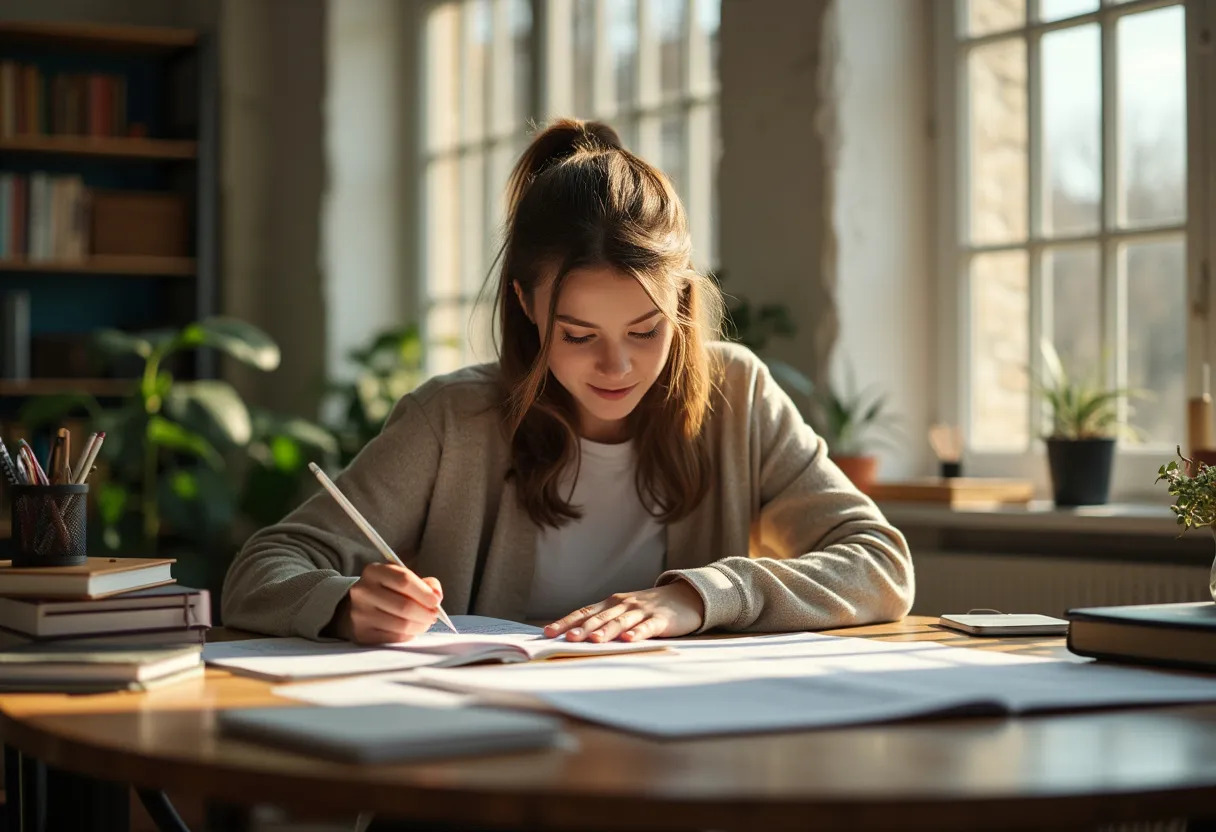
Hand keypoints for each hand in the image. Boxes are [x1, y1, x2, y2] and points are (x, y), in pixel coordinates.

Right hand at [330, 562, 442, 644]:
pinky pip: (394, 638)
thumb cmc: (386, 591)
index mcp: (373, 571)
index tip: (436, 601)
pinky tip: (411, 630)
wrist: (354, 607)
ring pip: (401, 624)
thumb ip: (424, 584)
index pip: (404, 580)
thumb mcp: (401, 578)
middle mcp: (363, 591)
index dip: (424, 593)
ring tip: (425, 622)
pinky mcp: (362, 634)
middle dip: (425, 613)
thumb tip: (437, 596)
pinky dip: (409, 635)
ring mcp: (360, 614)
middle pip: (404, 606)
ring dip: (420, 625)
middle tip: (434, 615)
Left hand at [544, 582, 704, 642]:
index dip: (566, 622)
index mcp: (611, 603)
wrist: (684, 597)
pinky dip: (638, 633)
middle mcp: (623, 604)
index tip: (548, 632)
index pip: (584, 612)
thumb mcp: (624, 611)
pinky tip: (629, 640)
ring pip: (620, 622)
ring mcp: (642, 611)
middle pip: (599, 617)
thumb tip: (573, 637)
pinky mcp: (660, 619)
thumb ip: (604, 621)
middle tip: (566, 638)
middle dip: (582, 629)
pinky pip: (647, 627)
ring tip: (593, 640)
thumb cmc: (648, 608)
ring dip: (606, 631)